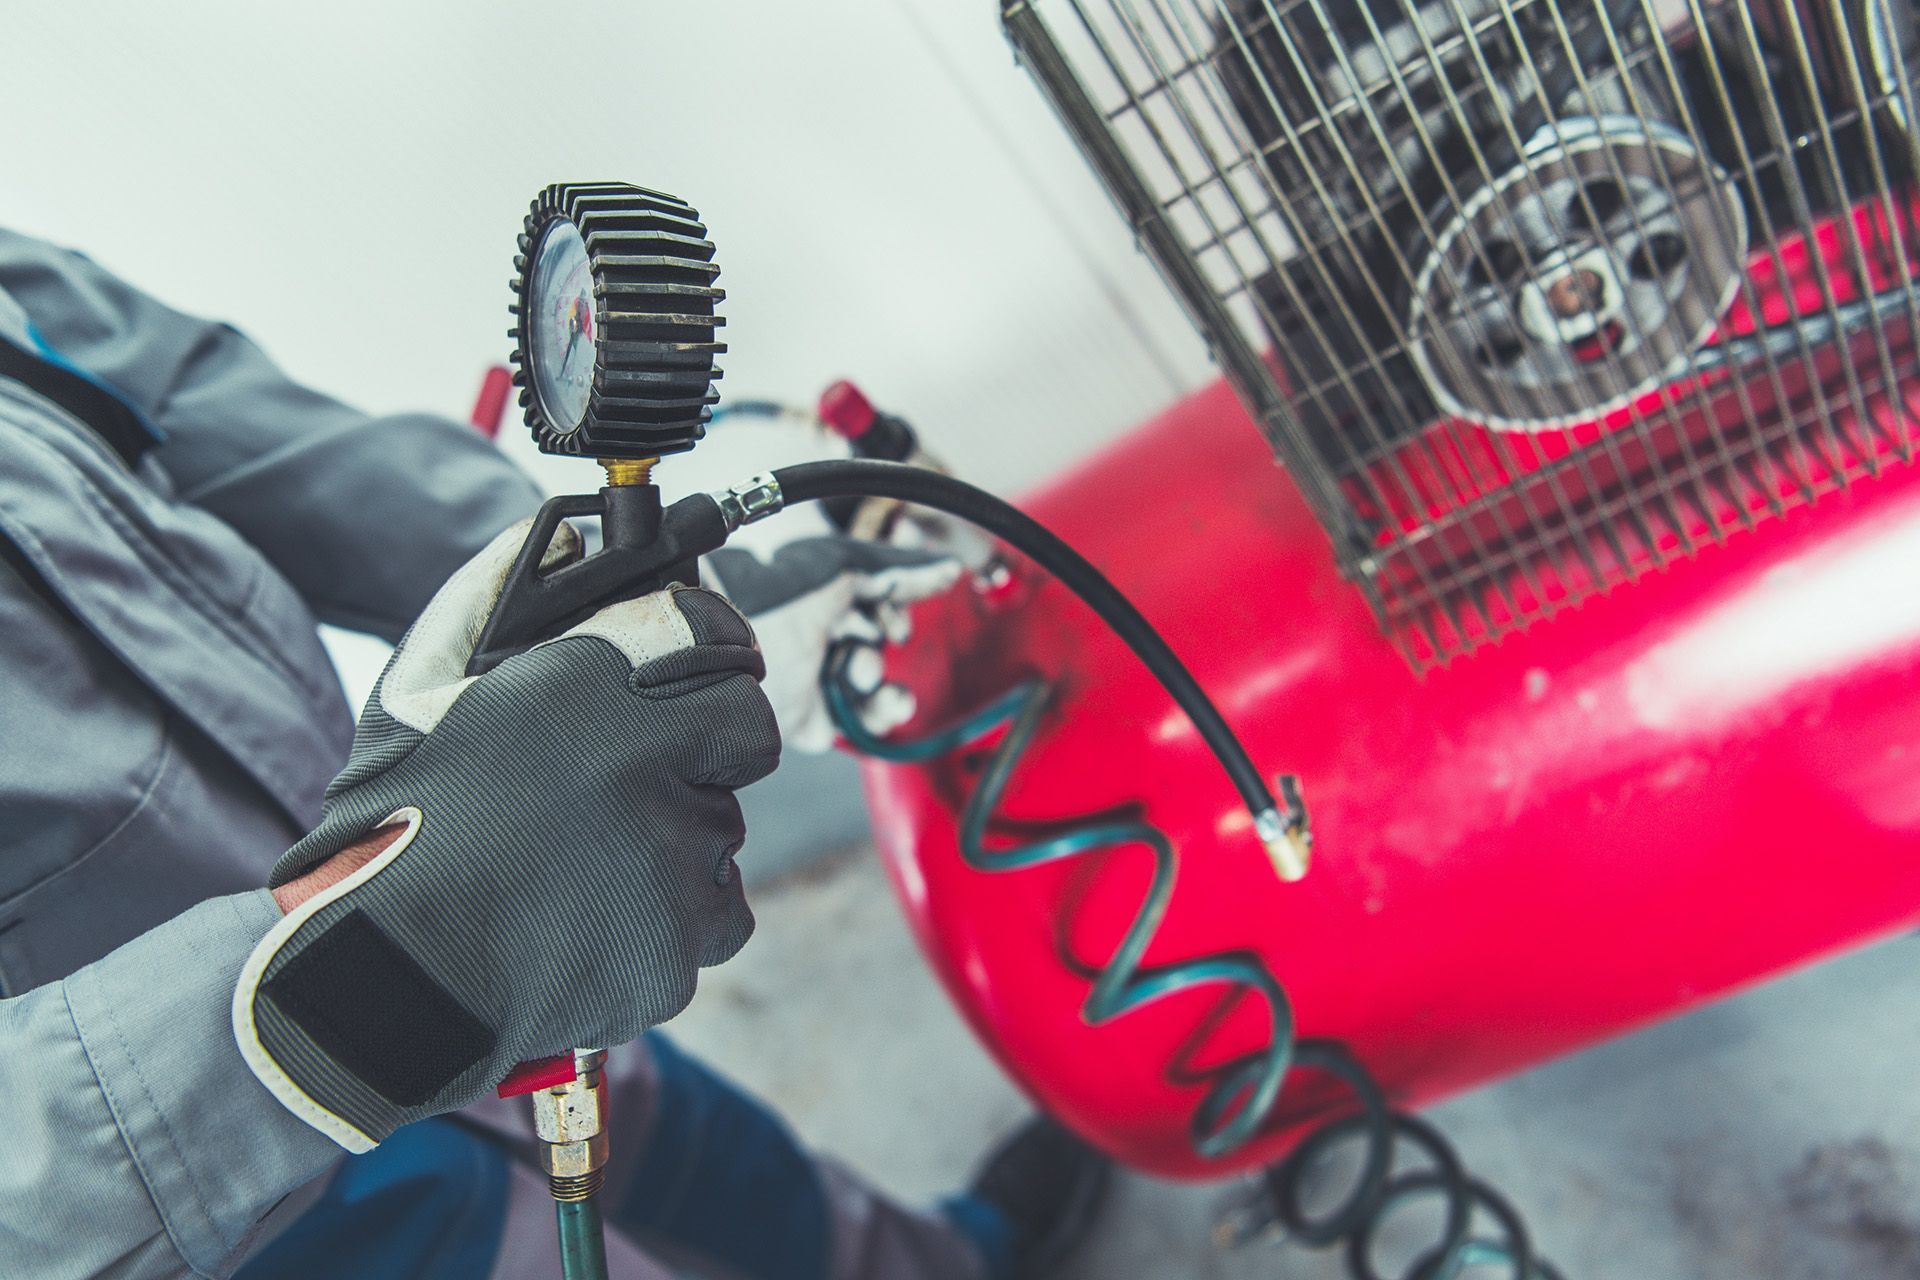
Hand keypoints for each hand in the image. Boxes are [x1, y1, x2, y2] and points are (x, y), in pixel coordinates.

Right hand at [233, 517, 778, 1151]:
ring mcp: (676, 864)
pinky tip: (596, 915)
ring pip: (722, 829)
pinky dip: (673, 916)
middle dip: (701, 748)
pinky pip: (713, 913)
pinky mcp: (684, 944)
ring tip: (583, 861)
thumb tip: (559, 537)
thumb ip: (493, 593)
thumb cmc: (393, 826)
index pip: (719, 638)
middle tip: (628, 777)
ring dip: (677, 836)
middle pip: (741, 735)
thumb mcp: (420, 686)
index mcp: (594, 692)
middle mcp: (650, 770)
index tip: (696, 673)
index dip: (710, 654)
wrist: (380, 978)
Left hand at [706, 536, 961, 752]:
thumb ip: (897, 575)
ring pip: (874, 685)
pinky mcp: (816, 720)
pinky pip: (863, 722)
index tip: (912, 602)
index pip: (875, 603)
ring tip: (861, 673)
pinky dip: (883, 712)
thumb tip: (947, 569)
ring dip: (881, 678)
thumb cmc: (779, 602)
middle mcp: (819, 641)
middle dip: (885, 639)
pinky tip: (889, 701)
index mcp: (821, 601)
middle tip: (880, 635)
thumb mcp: (844, 572)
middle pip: (878, 644)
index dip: (898, 603)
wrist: (740, 651)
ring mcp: (818, 681)